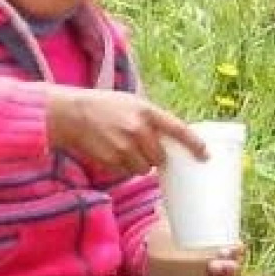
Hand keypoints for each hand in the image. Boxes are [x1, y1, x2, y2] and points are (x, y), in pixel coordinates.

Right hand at [45, 86, 201, 175]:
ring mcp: (125, 146)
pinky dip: (122, 167)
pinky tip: (110, 152)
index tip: (206, 155)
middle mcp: (139, 129)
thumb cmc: (102, 106)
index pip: (178, 130)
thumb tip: (174, 139)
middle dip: (154, 157)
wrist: (68, 112)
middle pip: (161, 157)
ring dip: (138, 163)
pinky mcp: (112, 159)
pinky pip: (126, 172)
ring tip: (122, 148)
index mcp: (147, 111)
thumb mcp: (131, 103)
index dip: (195, 144)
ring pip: (144, 168)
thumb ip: (152, 119)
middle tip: (140, 147)